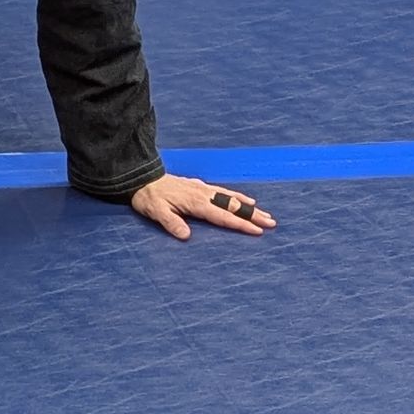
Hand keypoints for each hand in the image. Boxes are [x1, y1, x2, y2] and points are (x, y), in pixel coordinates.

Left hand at [131, 172, 275, 240]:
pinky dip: (238, 196)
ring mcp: (203, 189)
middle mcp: (203, 194)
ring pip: (231, 198)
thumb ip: (171, 223)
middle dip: (253, 215)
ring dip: (249, 207)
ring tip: (265, 214)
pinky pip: (224, 192)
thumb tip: (185, 236)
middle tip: (271, 223)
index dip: (240, 224)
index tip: (257, 231)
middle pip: (233, 206)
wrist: (141, 177)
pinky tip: (246, 200)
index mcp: (196, 202)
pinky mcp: (200, 187)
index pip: (223, 216)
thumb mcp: (156, 212)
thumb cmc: (148, 198)